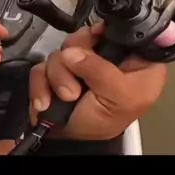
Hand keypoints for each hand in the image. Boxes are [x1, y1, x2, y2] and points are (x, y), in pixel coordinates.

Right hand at [29, 21, 166, 140]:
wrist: (74, 144)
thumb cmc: (106, 122)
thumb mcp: (118, 97)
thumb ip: (101, 71)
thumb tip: (73, 53)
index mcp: (133, 61)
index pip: (126, 31)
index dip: (110, 30)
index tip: (97, 38)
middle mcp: (106, 57)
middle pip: (85, 35)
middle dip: (75, 56)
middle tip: (78, 76)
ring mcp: (79, 63)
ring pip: (61, 50)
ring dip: (58, 76)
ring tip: (67, 97)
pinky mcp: (56, 71)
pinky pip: (41, 65)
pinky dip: (41, 84)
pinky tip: (48, 100)